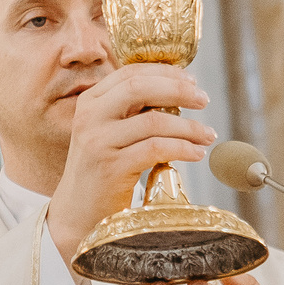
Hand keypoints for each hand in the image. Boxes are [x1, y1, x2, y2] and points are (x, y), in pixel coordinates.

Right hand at [44, 63, 215, 259]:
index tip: (192, 81)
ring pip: (153, 121)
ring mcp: (98, 141)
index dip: (165, 72)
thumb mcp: (108, 132)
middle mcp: (90, 117)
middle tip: (204, 100)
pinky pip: (156, 149)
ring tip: (207, 135)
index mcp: (89, 102)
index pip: (130, 73)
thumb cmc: (101, 171)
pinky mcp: (111, 167)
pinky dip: (183, 149)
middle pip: (140, 88)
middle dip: (179, 90)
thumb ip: (130, 111)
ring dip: (188, 127)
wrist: (76, 212)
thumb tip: (177, 91)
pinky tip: (196, 154)